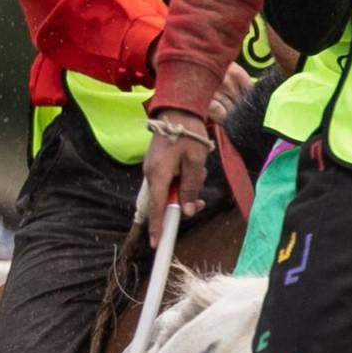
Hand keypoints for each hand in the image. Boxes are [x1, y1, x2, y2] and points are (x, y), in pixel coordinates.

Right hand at [133, 116, 220, 238]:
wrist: (177, 110)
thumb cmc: (188, 134)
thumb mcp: (196, 163)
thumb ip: (190, 188)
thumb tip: (185, 211)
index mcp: (159, 175)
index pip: (157, 207)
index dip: (157, 226)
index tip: (157, 243)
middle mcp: (151, 174)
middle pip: (163, 201)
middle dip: (181, 205)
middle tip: (200, 201)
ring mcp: (152, 168)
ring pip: (167, 191)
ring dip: (184, 190)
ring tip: (199, 172)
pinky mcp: (156, 164)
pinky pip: (167, 181)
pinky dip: (180, 181)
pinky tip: (192, 168)